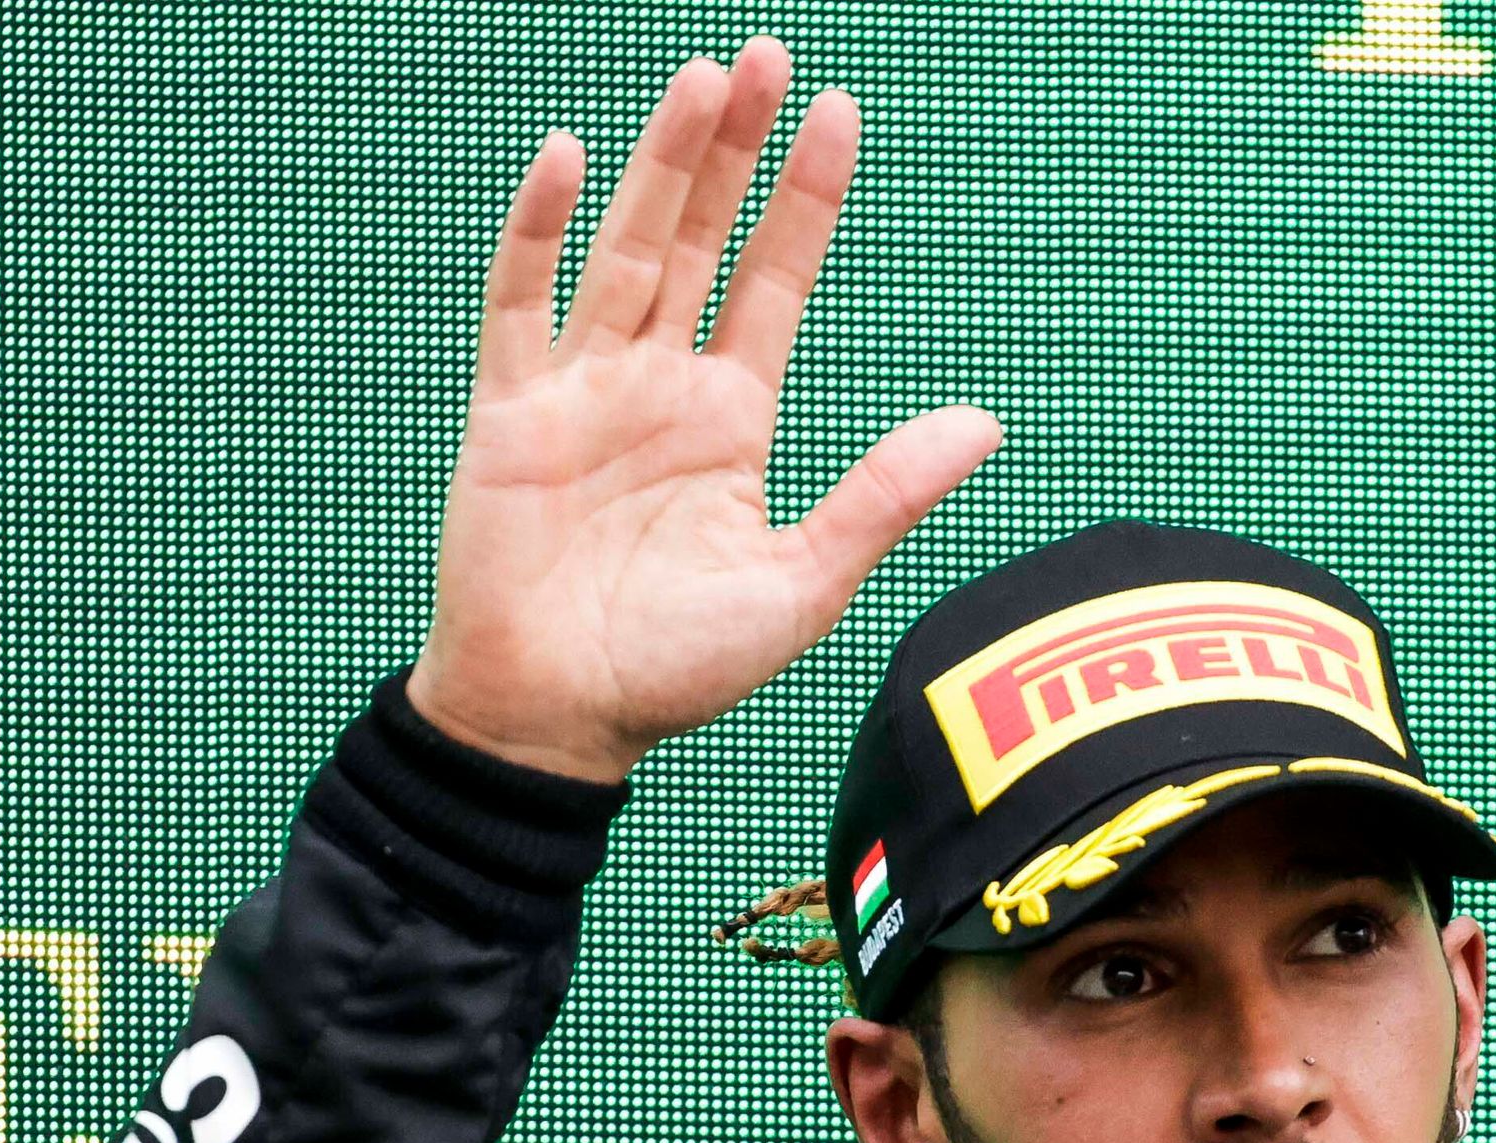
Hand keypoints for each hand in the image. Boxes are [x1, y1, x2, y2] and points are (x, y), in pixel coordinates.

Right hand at [408, 38, 1001, 782]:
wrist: (560, 723)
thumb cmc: (676, 670)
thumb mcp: (806, 582)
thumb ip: (885, 495)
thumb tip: (985, 422)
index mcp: (731, 419)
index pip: (774, 280)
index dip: (804, 199)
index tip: (839, 113)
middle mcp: (659, 385)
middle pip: (704, 239)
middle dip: (735, 149)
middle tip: (768, 53)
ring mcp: (583, 389)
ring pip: (629, 249)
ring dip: (663, 164)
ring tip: (703, 77)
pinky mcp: (510, 412)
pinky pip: (522, 302)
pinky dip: (542, 230)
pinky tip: (573, 159)